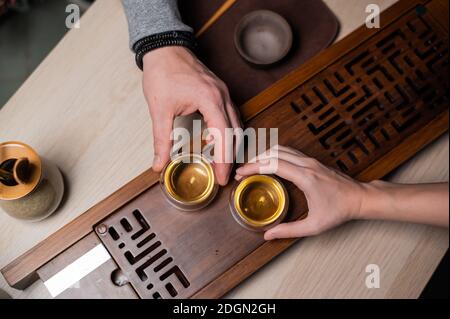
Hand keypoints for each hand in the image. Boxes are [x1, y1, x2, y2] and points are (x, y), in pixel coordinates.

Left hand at [142, 46, 240, 184]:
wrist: (165, 47)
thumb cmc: (162, 72)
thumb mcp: (159, 109)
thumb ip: (161, 139)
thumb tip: (158, 164)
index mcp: (210, 99)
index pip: (224, 135)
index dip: (224, 159)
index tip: (222, 177)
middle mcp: (222, 96)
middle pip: (236, 132)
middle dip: (231, 157)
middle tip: (223, 177)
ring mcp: (224, 92)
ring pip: (237, 124)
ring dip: (231, 145)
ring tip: (221, 164)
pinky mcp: (220, 92)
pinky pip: (231, 115)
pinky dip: (227, 132)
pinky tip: (215, 142)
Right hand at [235, 145, 366, 239]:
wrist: (360, 198)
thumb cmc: (340, 211)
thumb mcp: (314, 226)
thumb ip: (289, 230)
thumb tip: (268, 235)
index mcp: (305, 177)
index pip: (273, 164)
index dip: (253, 167)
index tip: (241, 174)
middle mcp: (306, 164)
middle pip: (273, 153)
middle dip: (254, 160)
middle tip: (242, 172)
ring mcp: (310, 160)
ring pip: (281, 149)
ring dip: (263, 155)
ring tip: (251, 167)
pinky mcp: (312, 161)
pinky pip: (288, 152)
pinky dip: (274, 155)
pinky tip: (268, 164)